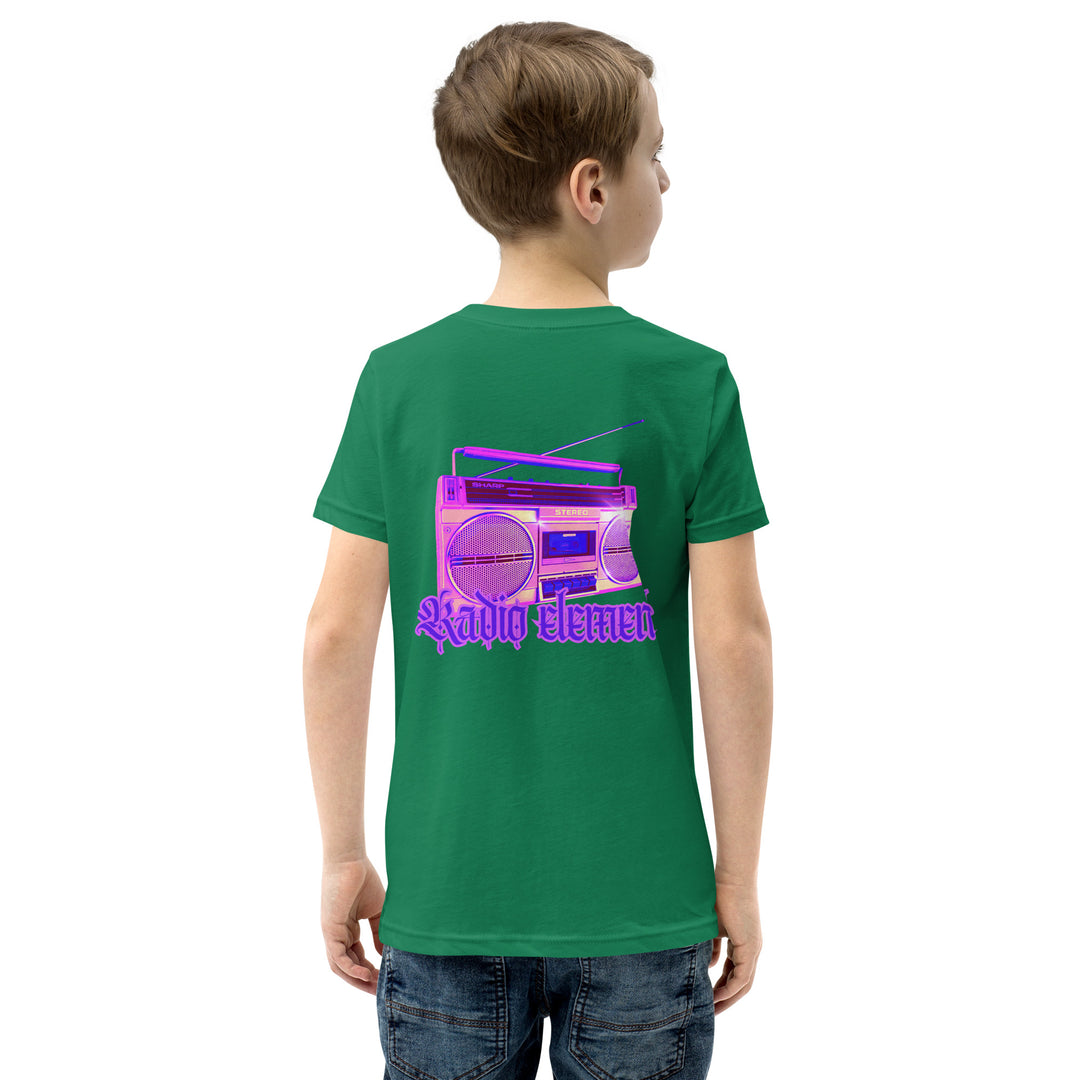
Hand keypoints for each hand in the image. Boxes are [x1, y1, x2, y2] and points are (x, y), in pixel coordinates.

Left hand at [321, 856, 385, 994]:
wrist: (351, 860)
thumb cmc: (363, 879)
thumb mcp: (377, 912)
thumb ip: (379, 933)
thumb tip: (385, 954)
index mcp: (347, 930)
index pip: (357, 958)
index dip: (371, 970)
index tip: (387, 979)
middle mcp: (337, 935)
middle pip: (348, 967)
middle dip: (364, 981)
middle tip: (381, 991)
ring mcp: (332, 934)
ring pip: (341, 967)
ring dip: (357, 980)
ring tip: (375, 987)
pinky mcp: (329, 930)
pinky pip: (338, 957)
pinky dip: (351, 968)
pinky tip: (366, 974)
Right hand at [709, 879, 761, 1014]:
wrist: (732, 876)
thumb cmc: (718, 895)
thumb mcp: (712, 926)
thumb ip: (711, 946)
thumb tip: (710, 965)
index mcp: (743, 943)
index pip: (734, 973)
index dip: (722, 987)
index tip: (708, 998)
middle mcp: (752, 949)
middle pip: (742, 984)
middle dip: (726, 999)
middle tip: (711, 1012)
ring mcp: (753, 948)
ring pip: (744, 983)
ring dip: (728, 997)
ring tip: (712, 1009)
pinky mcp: (750, 946)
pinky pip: (742, 976)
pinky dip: (730, 987)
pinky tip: (716, 995)